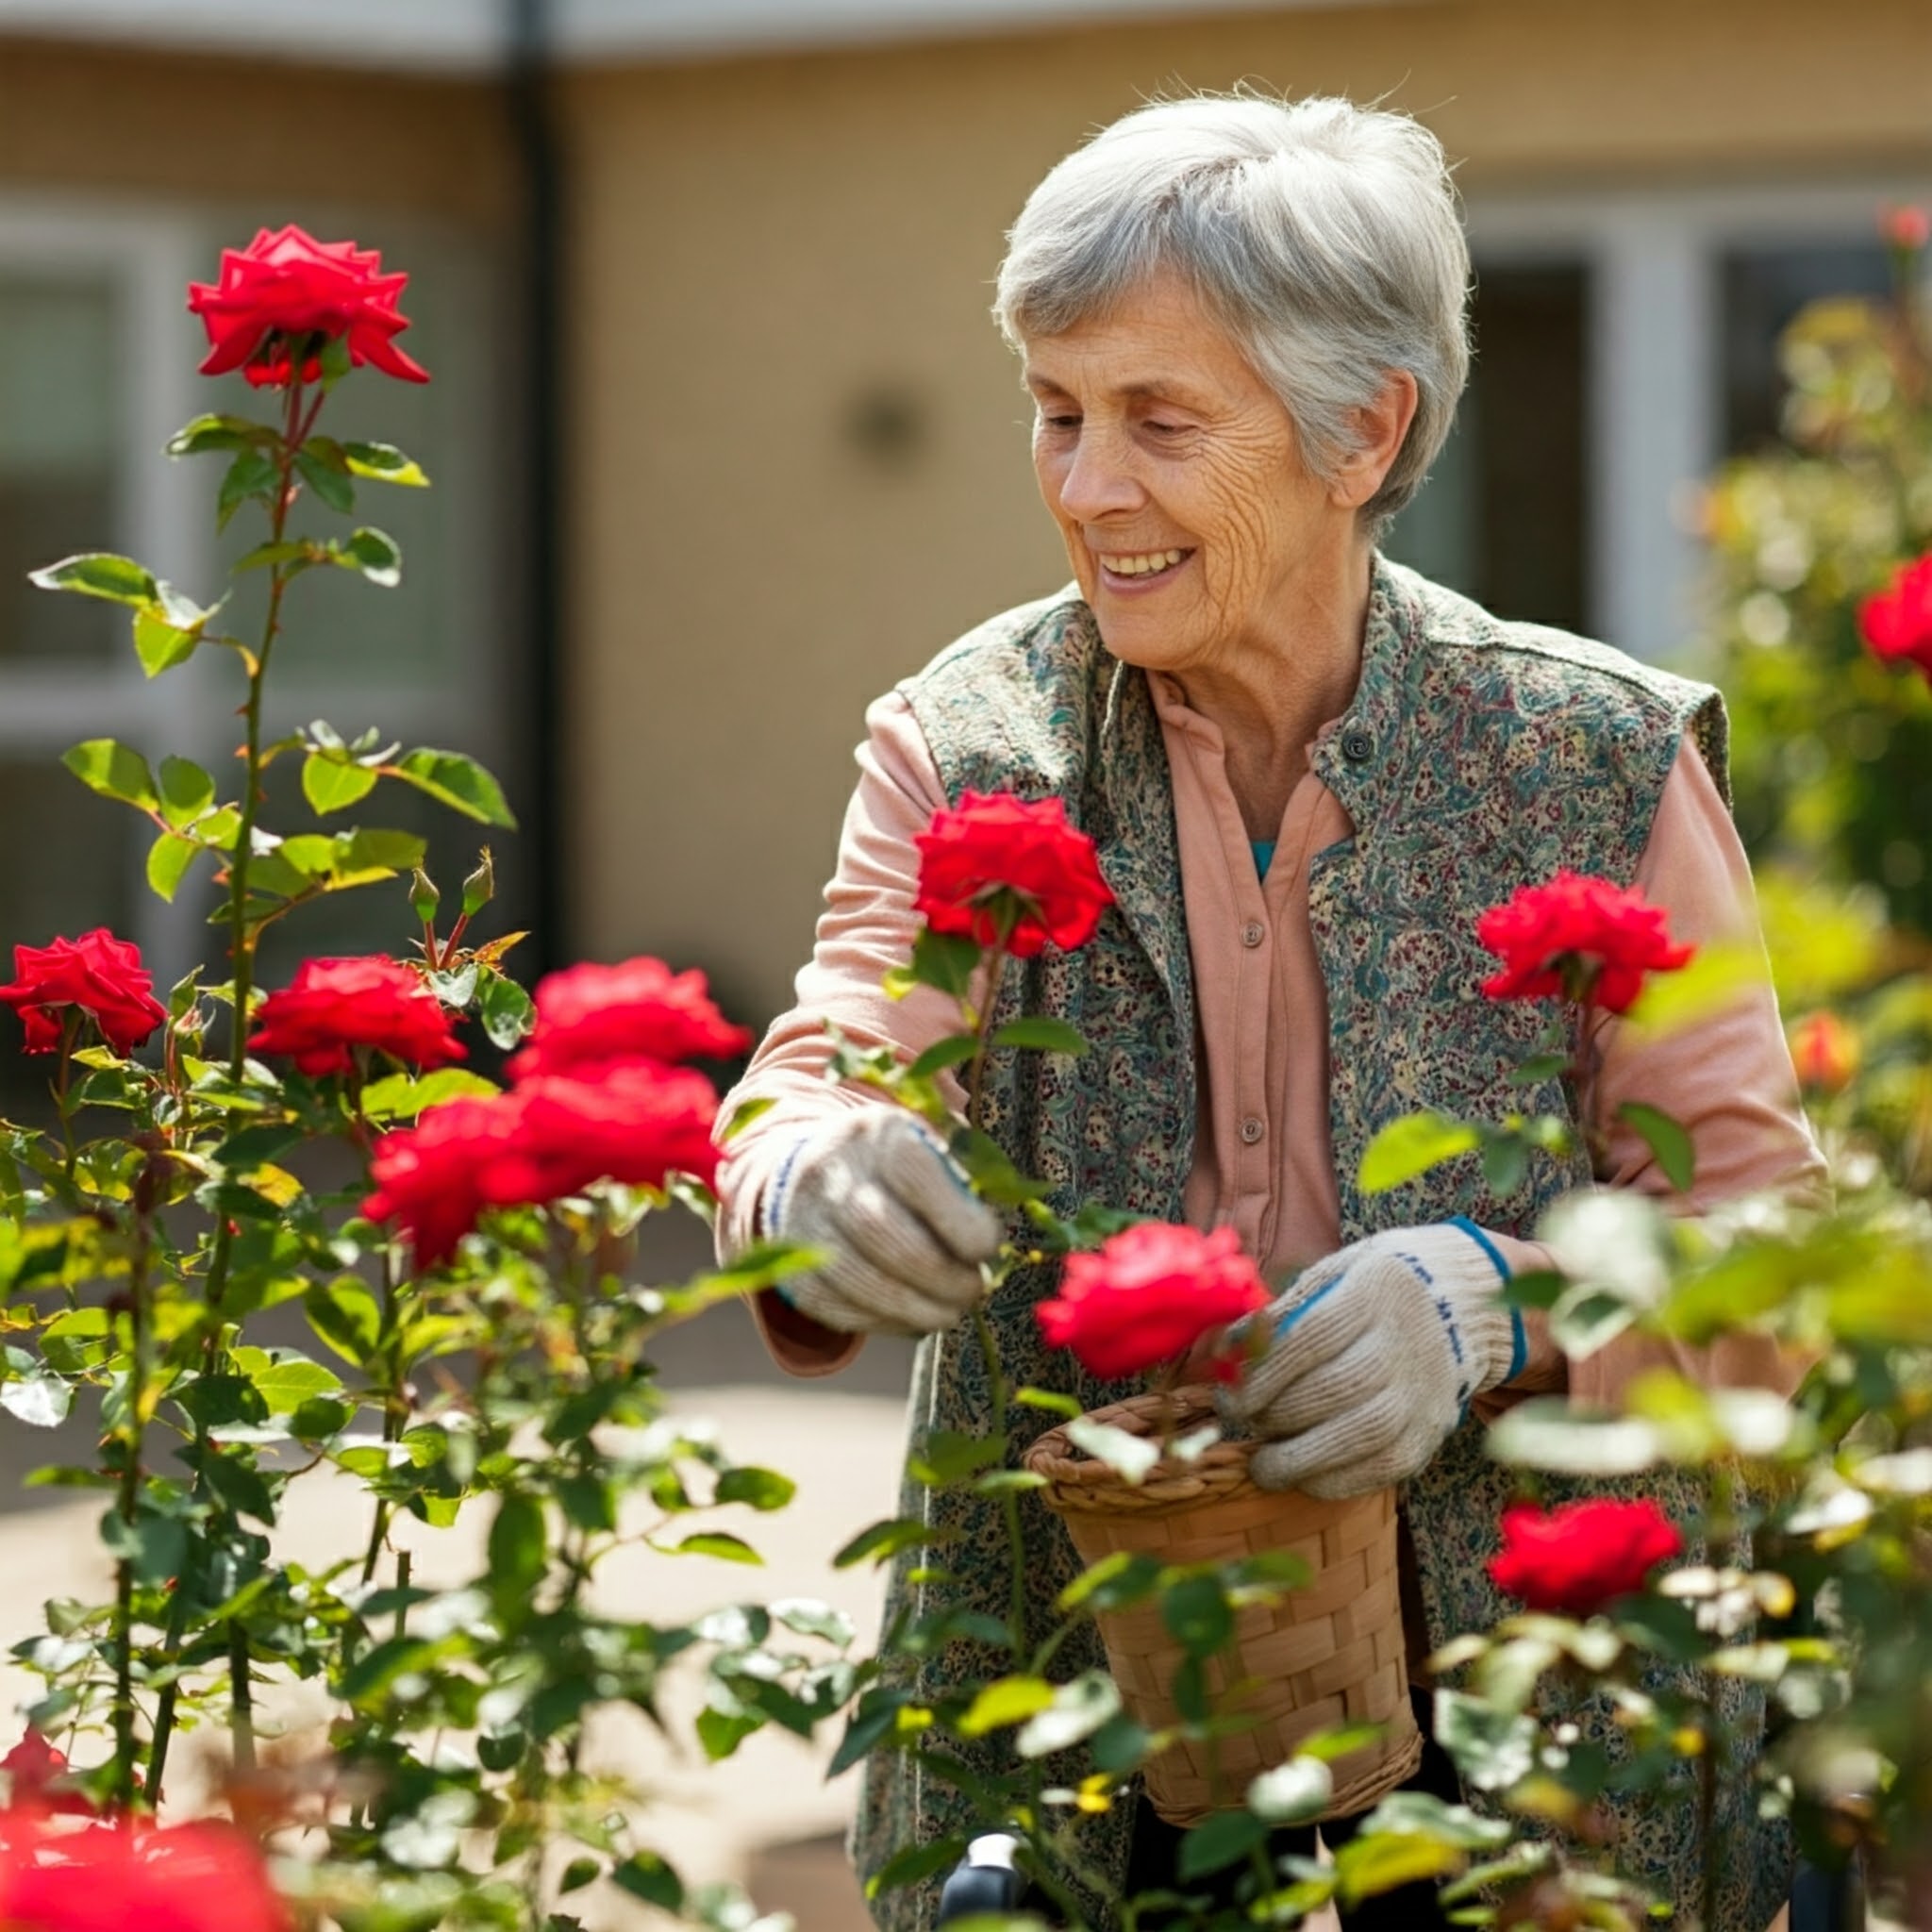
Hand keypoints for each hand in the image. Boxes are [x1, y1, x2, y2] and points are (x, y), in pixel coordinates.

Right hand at [761, 1110, 1001, 1335]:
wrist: (816, 1172)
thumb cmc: (899, 1166)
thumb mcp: (930, 1151)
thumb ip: (964, 1183)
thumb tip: (992, 1247)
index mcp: (877, 1131)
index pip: (913, 1173)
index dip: (957, 1219)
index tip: (988, 1247)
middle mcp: (830, 1170)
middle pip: (881, 1230)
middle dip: (939, 1272)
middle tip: (974, 1289)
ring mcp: (803, 1220)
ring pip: (858, 1276)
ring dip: (917, 1306)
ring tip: (951, 1311)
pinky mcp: (794, 1268)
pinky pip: (839, 1306)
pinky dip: (886, 1321)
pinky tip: (914, 1316)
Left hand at [1219, 1220, 1521, 1498]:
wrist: (1464, 1303)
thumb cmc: (1376, 1286)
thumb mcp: (1333, 1272)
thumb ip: (1281, 1312)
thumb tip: (1217, 1351)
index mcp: (1377, 1289)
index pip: (1312, 1338)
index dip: (1263, 1373)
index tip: (1227, 1393)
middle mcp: (1407, 1341)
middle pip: (1334, 1389)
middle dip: (1274, 1414)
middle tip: (1241, 1419)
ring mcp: (1425, 1390)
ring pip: (1361, 1435)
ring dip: (1301, 1458)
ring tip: (1264, 1463)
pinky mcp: (1433, 1429)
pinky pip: (1384, 1467)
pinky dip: (1337, 1479)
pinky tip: (1303, 1475)